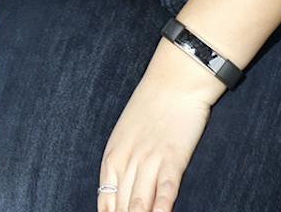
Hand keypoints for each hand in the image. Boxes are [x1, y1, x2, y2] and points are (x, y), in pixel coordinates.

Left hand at [98, 45, 222, 211]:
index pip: (105, 195)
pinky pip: (165, 189)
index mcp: (114, 152)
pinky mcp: (174, 158)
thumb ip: (124, 157)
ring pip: (140, 200)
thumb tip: (123, 183)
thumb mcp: (128, 131)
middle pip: (122, 203)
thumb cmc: (152, 105)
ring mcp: (151, 159)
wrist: (175, 81)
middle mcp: (129, 158)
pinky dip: (161, 207)